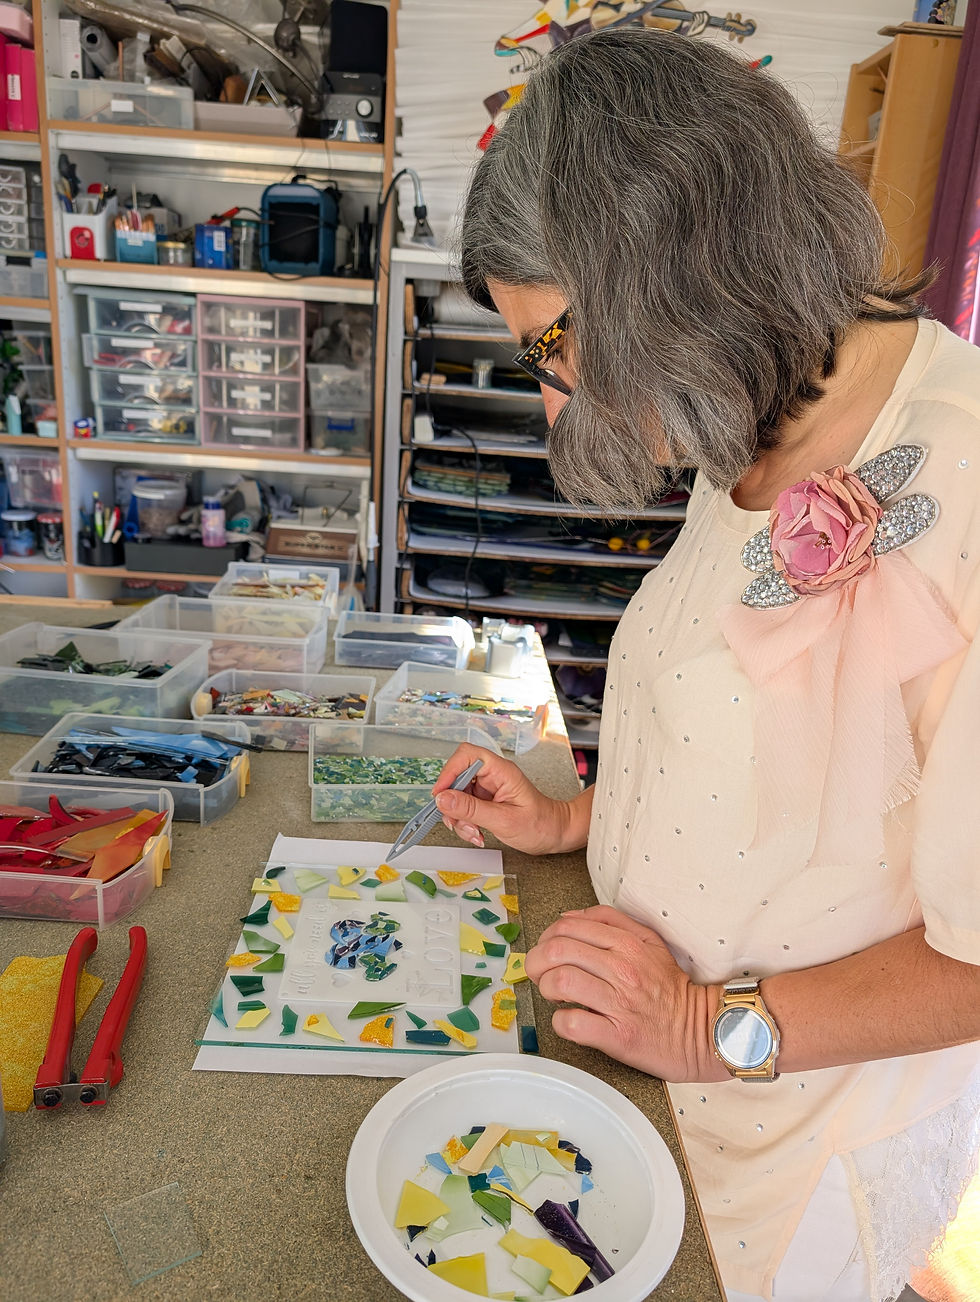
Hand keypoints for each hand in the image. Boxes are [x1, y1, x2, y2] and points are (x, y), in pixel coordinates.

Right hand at [431, 743, 581, 855]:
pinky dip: (464, 823)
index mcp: (501, 771)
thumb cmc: (541, 824)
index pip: (467, 755)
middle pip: (457, 777)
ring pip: (457, 796)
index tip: (441, 794)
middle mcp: (492, 776)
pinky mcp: (485, 801)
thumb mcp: (504, 820)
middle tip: (457, 822)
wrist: (556, 834)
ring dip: (458, 817)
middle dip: (452, 803)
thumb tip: (442, 799)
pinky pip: (464, 808)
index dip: (449, 771)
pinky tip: (476, 833)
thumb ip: (471, 809)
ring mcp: (487, 788)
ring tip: (473, 832)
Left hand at [525, 905, 721, 1082]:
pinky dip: (561, 1022)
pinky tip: (568, 1019)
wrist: (701, 1030)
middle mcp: (622, 969)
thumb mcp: (648, 941)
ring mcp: (619, 1003)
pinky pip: (573, 1024)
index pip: (567, 928)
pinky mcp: (618, 1036)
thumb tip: (568, 917)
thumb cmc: (669, 988)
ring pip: (561, 982)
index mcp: (626, 944)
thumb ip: (610, 921)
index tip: (545, 951)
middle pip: (557, 951)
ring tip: (554, 995)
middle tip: (539, 973)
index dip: (545, 938)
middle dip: (536, 962)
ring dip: (546, 988)